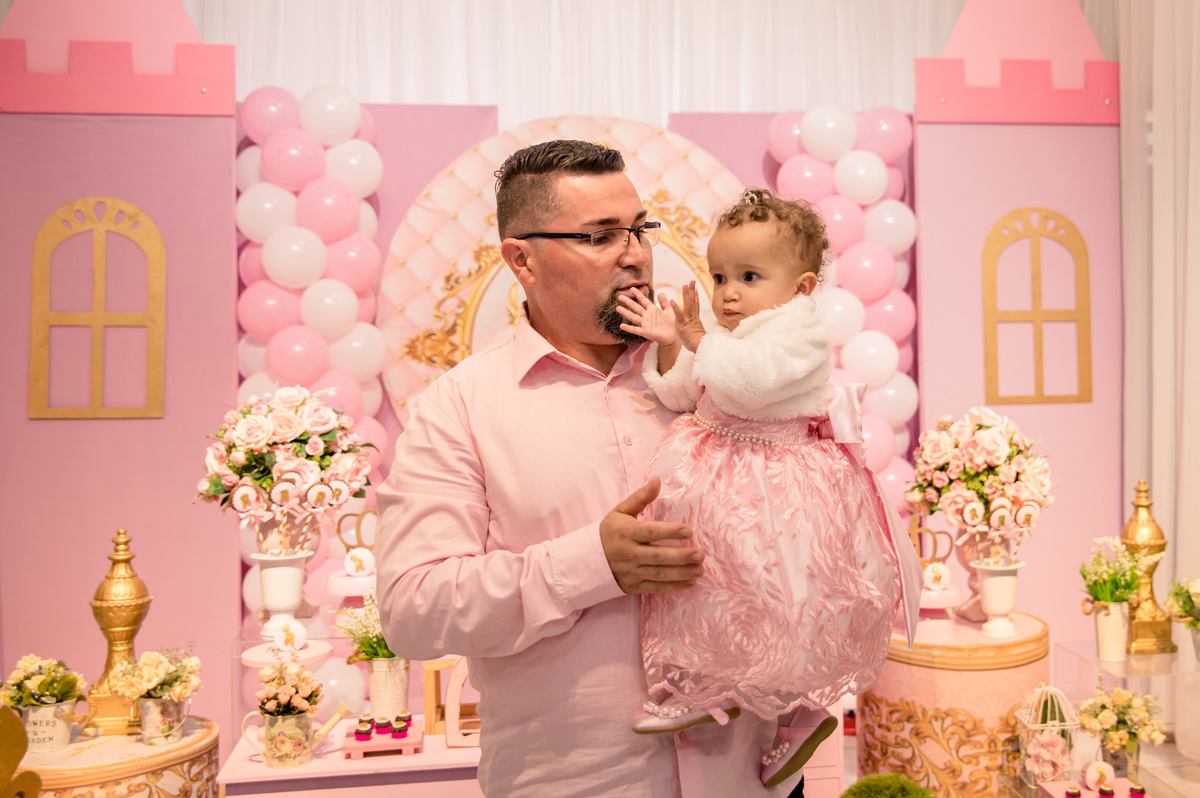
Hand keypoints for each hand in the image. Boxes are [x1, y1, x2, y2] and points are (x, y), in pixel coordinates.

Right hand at [600, 477, 704, 594]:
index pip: (651, 532)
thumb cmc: (610, 532)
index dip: (670, 532)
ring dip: (682, 573)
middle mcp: (629, 553)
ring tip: (699, 568)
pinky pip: (657, 587)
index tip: (690, 530)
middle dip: (681, 556)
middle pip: (658, 556)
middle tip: (700, 554)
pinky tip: (690, 582)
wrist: (588, 560)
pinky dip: (674, 587)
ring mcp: (632, 572)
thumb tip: (657, 479)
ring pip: (660, 574)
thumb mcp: (621, 511)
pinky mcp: (634, 586)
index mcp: (627, 533)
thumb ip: (641, 497)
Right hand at [616, 287, 677, 345]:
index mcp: (652, 309)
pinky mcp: (645, 332)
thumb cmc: (671, 323)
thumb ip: (664, 302)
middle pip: (635, 307)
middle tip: (620, 296)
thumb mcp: (669, 310)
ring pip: (633, 317)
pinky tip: (622, 326)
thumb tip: (660, 293)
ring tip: (617, 308)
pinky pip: (635, 330)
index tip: (631, 288)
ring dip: (625, 313)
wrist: (673, 335)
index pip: (643, 300)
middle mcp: (647, 316)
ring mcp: (645, 324)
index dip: (638, 294)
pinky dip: (628, 328)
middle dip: (628, 301)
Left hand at [672, 282, 705, 351]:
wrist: (699, 347)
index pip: (695, 304)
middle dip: (692, 290)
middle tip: (692, 281)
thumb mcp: (694, 332)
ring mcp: (688, 320)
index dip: (695, 295)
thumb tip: (695, 326)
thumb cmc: (696, 342)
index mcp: (694, 318)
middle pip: (693, 301)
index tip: (695, 287)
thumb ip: (694, 327)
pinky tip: (672, 300)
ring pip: (688, 305)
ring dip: (686, 294)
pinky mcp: (683, 324)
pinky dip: (676, 307)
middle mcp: (692, 317)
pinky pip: (679, 314)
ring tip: (685, 285)